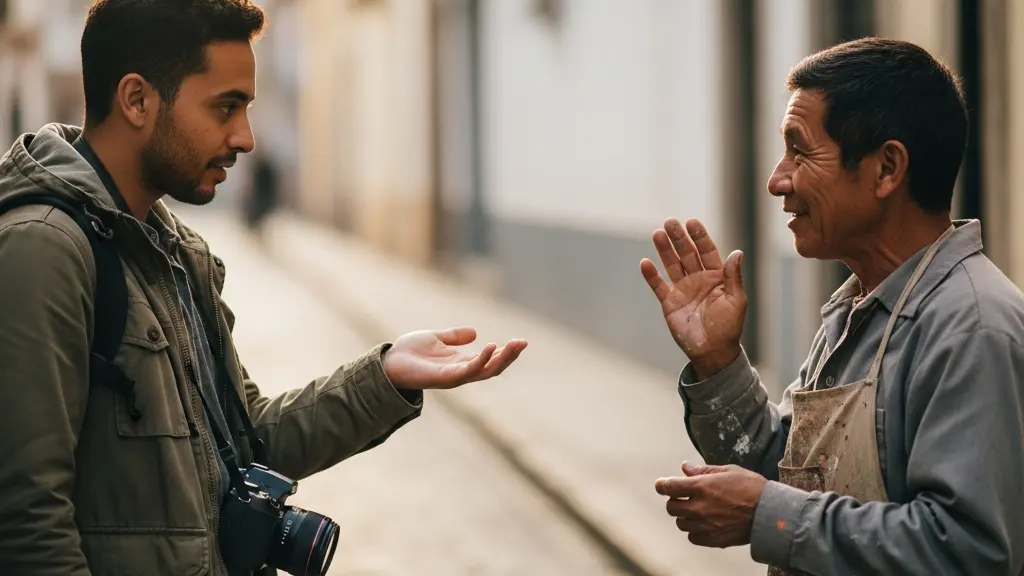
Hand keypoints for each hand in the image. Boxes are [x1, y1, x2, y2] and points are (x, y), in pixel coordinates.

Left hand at [382, 327, 527, 389]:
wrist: (388, 362)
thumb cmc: (409, 352)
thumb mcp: (436, 338)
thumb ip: (454, 336)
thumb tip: (474, 333)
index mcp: (461, 362)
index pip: (490, 360)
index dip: (506, 352)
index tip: (521, 341)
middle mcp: (461, 372)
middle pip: (493, 367)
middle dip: (510, 356)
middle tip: (523, 342)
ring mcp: (455, 377)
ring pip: (486, 371)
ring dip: (503, 358)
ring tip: (515, 344)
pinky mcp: (445, 378)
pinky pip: (468, 370)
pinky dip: (482, 360)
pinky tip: (491, 346)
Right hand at [640, 218, 746, 377]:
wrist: (713, 352)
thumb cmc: (728, 327)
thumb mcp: (736, 300)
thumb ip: (733, 277)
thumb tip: (737, 253)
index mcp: (716, 276)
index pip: (706, 251)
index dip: (699, 236)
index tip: (692, 222)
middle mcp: (698, 279)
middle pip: (686, 253)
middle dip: (678, 237)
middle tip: (670, 222)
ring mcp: (682, 289)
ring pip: (671, 264)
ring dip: (664, 250)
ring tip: (657, 233)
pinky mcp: (669, 303)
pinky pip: (658, 286)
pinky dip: (651, 275)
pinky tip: (645, 262)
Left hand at [655, 462, 766, 547]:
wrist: (770, 513)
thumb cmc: (751, 488)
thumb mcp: (728, 471)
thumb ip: (703, 470)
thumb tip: (684, 467)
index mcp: (701, 487)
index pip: (669, 487)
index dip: (662, 485)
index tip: (661, 484)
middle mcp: (699, 507)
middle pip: (671, 507)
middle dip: (675, 500)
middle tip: (684, 497)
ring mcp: (705, 525)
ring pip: (681, 523)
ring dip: (685, 516)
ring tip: (697, 511)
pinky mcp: (712, 539)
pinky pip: (692, 537)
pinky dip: (694, 531)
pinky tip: (704, 524)